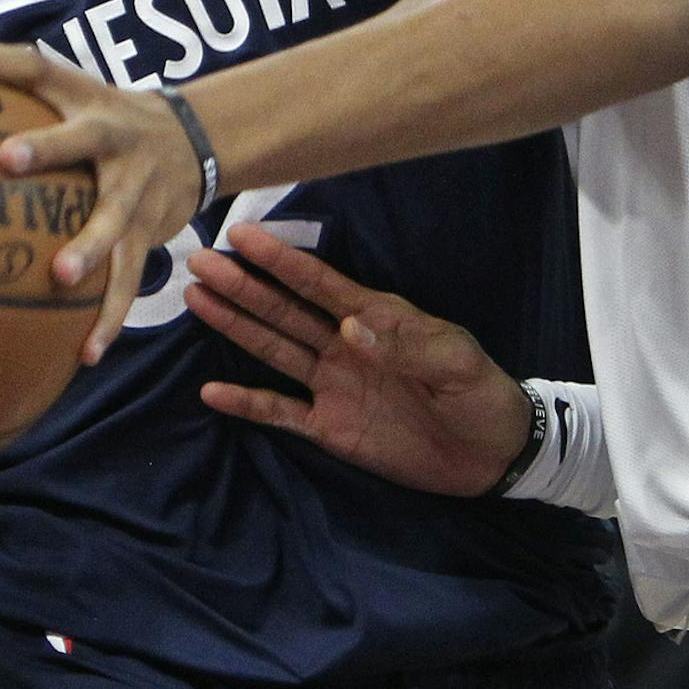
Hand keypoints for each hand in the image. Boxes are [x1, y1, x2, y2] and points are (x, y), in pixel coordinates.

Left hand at [0, 35, 202, 364]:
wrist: (193, 140)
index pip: (29, 68)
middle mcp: (109, 135)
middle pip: (81, 138)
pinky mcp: (149, 231)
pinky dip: (110, 316)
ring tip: (61, 277)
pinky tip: (86, 352)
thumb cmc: (96, 111)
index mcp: (77, 95)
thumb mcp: (54, 80)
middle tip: (8, 161)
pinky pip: (129, 278)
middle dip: (48, 148)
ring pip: (113, 217)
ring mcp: (133, 186)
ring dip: (90, 246)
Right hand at [184, 223, 530, 494]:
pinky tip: (211, 390)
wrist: (492, 454)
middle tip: (201, 261)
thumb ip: (405, 346)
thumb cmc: (480, 395)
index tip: (242, 234)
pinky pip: (280, 413)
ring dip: (236, 326)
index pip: (320, 283)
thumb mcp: (456, 363)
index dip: (281, 260)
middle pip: (284, 311)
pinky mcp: (329, 428)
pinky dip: (246, 403)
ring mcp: (333, 386)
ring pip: (274, 350)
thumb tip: (348, 329)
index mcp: (377, 319)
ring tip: (196, 299)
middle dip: (243, 286)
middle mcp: (345, 346)